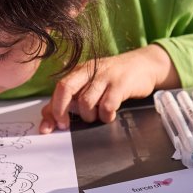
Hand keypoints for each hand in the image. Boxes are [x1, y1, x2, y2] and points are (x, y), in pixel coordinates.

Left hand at [39, 45, 178, 132]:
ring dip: (89, 116)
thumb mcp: (91, 84)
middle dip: (61, 111)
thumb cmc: (115, 79)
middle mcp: (90, 71)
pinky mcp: (121, 84)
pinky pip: (107, 106)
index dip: (52, 109)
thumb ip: (70, 99)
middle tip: (66, 125)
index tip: (49, 127)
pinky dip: (106, 116)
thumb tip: (48, 118)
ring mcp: (105, 76)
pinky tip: (110, 115)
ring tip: (96, 116)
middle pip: (65, 89)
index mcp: (80, 71)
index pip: (59, 88)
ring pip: (86, 102)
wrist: (145, 65)